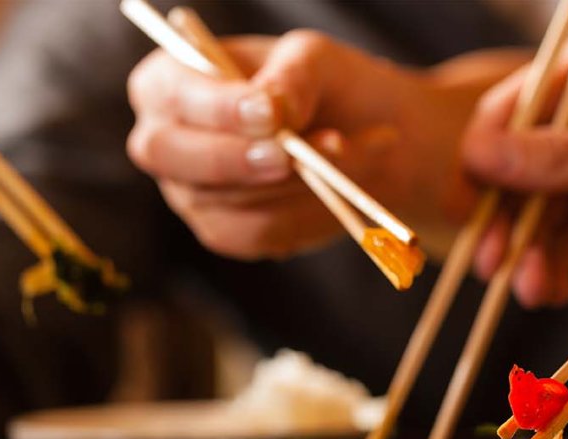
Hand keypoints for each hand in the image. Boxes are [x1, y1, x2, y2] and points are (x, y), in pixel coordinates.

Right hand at [127, 32, 501, 259]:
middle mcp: (177, 138)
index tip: (270, 115)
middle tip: (300, 157)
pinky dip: (303, 225)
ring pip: (218, 210)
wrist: (404, 150)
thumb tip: (264, 109)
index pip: (163, 94)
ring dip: (293, 193)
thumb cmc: (359, 93)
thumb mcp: (331, 67)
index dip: (209, 109)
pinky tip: (341, 202)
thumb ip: (295, 77)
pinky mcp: (239, 236)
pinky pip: (255, 242)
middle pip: (169, 160)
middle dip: (239, 163)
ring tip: (356, 159)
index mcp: (183, 79)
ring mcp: (201, 194)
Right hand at [460, 38, 567, 307]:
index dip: (481, 159)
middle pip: (508, 173)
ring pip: (527, 218)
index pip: (508, 113)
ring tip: (533, 288)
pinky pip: (555, 247)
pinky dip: (550, 270)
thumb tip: (479, 154)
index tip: (467, 204)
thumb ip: (561, 156)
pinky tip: (553, 289)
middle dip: (501, 221)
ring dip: (524, 255)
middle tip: (490, 263)